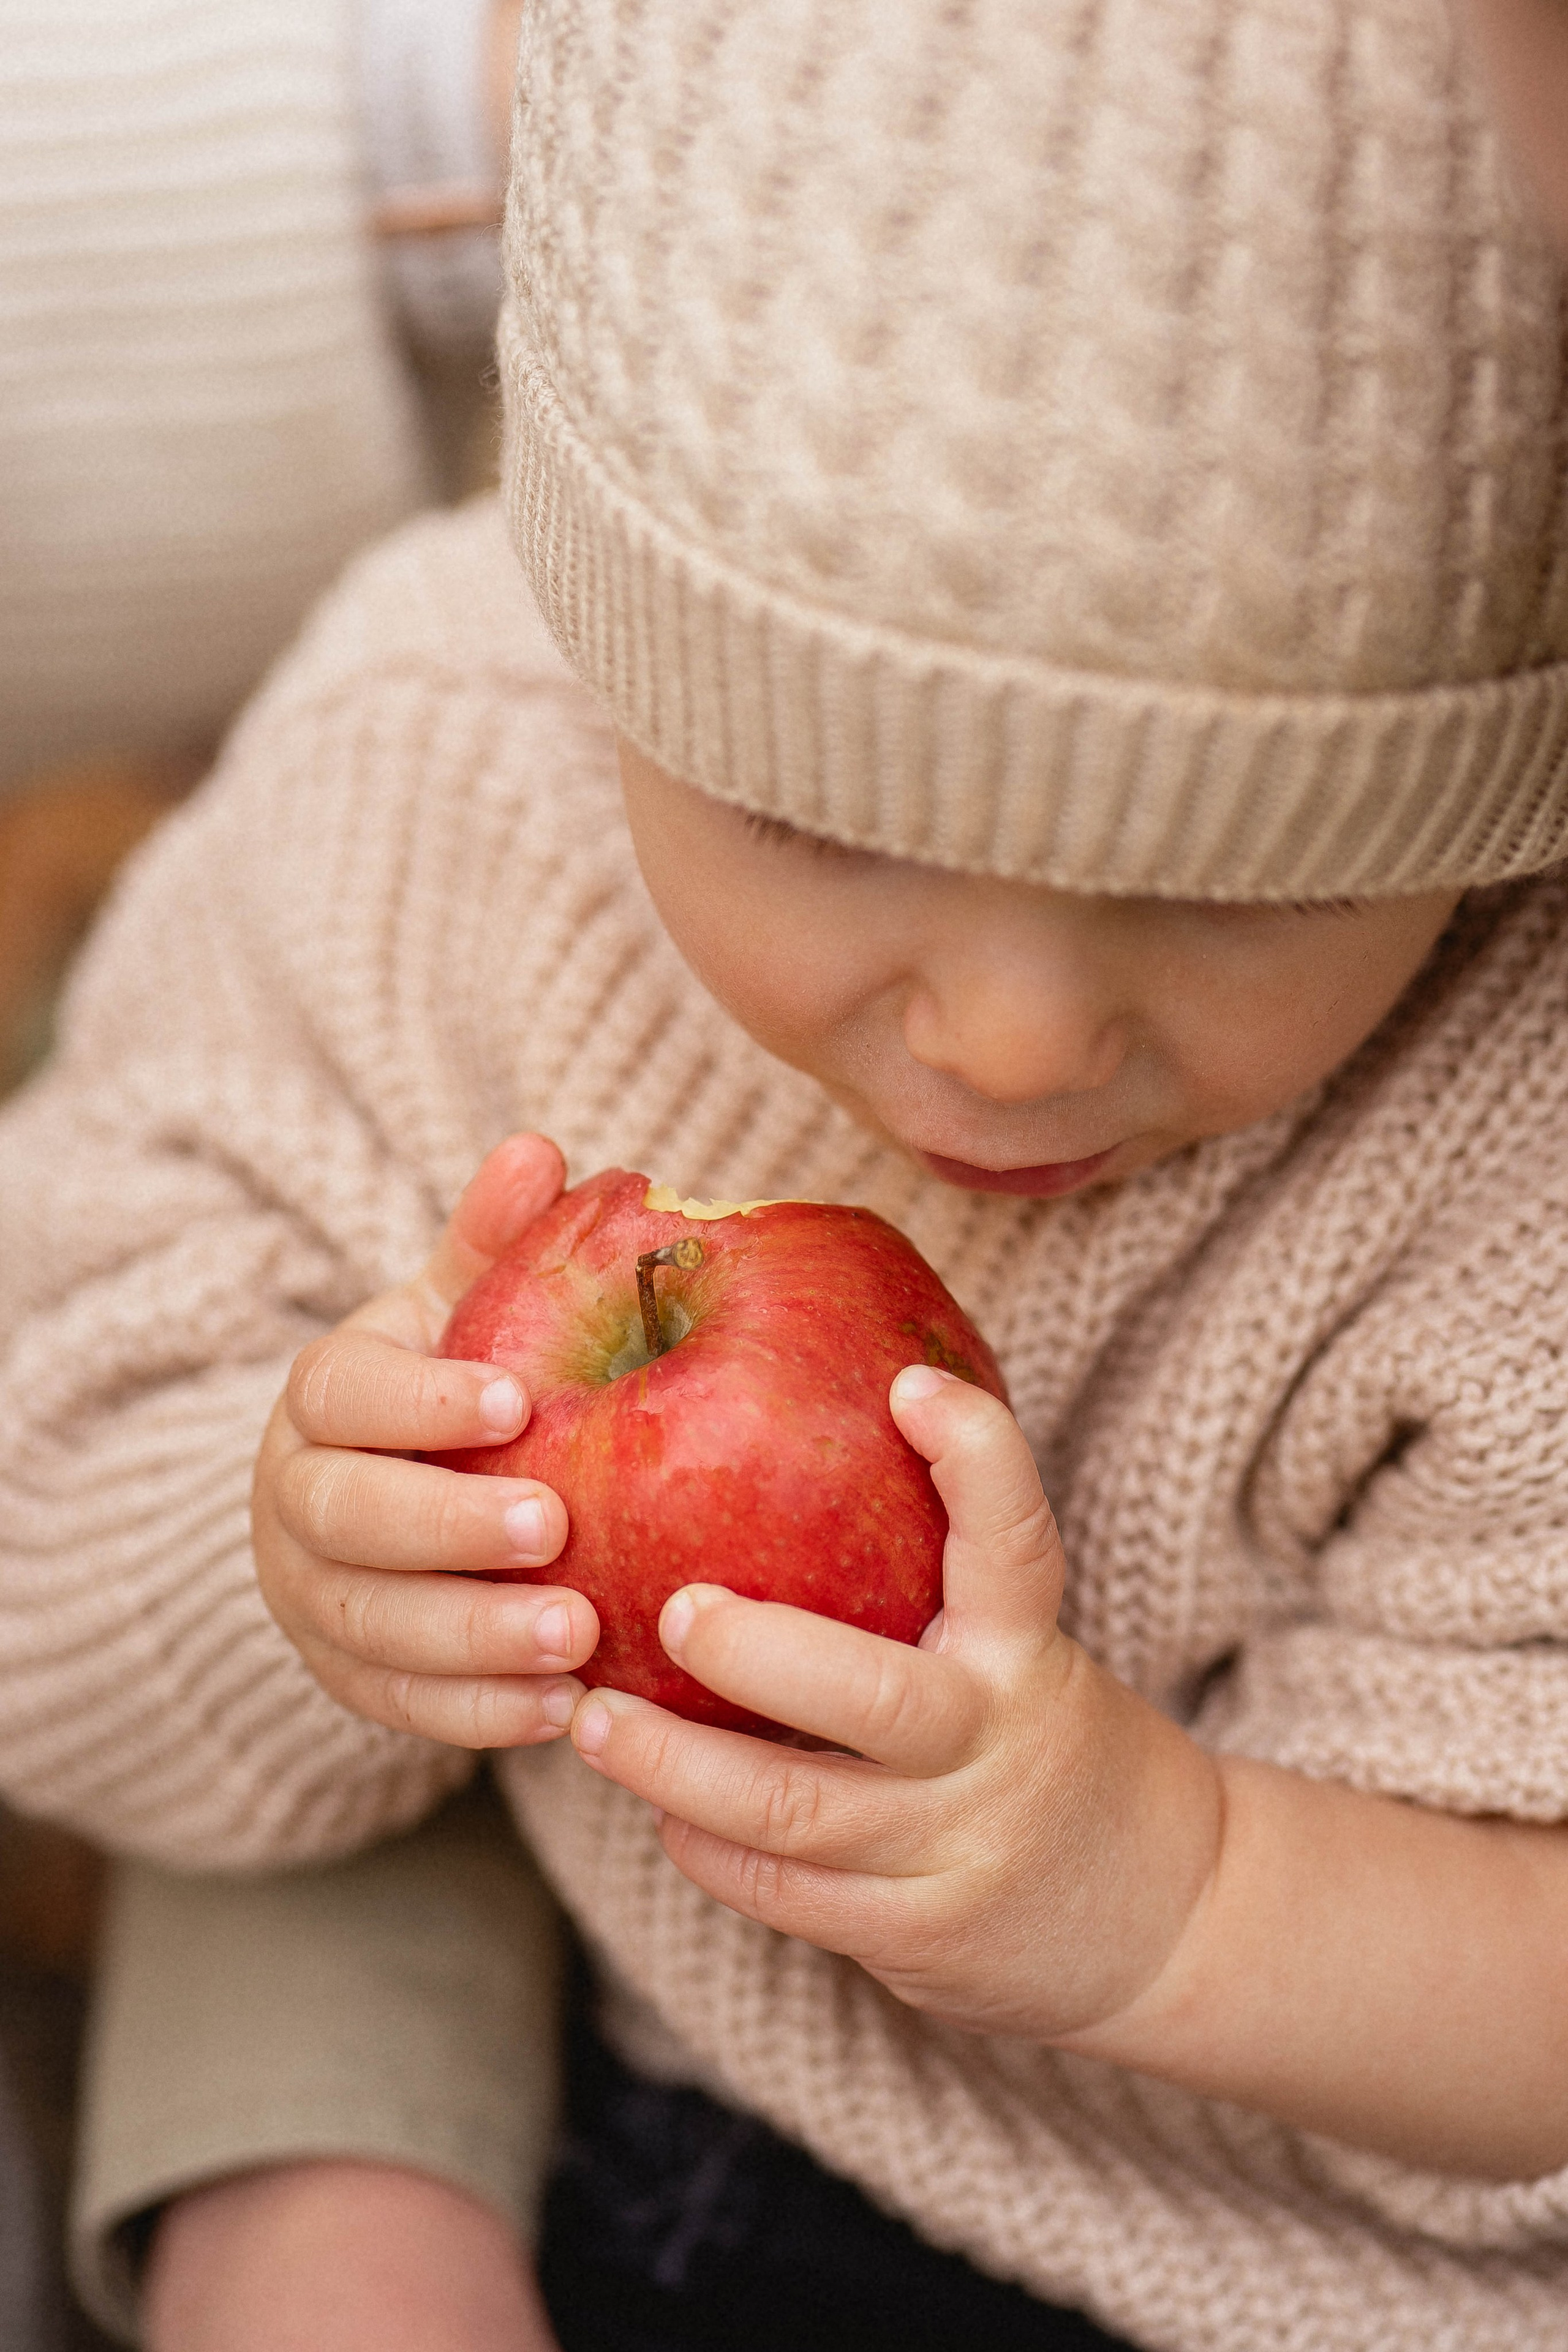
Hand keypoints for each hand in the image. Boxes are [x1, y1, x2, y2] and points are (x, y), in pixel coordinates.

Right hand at [253, 1133, 599, 1748]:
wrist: (393, 1492)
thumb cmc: (450, 1383)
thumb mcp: (463, 1310)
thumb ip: (495, 1243)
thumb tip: (541, 1147)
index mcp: (324, 1397)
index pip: (347, 1393)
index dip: (422, 1399)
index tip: (517, 1401)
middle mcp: (296, 1498)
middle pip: (349, 1517)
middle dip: (448, 1528)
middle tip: (554, 1527)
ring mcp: (311, 1597)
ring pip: (370, 1624)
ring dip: (472, 1638)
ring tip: (576, 1641)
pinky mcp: (346, 1676)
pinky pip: (398, 1706)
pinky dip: (475, 1715)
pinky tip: (562, 1713)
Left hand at [568, 1366, 1221, 2042]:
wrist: (1174, 1921)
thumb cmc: (1046, 1742)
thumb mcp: (1025, 1653)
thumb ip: (935, 1585)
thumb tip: (776, 1454)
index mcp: (1028, 1652)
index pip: (1016, 1541)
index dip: (975, 1456)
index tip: (911, 1383)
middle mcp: (996, 1742)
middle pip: (869, 1697)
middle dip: (753, 1651)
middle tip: (671, 1608)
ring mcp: (956, 1846)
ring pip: (794, 1811)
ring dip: (674, 1766)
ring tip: (596, 1720)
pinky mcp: (916, 1933)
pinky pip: (784, 1891)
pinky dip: (707, 1846)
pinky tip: (662, 1809)